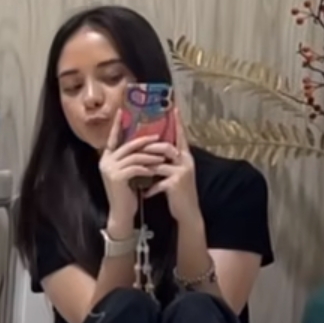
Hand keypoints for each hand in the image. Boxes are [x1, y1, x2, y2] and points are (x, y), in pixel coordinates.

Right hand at [100, 109, 173, 228]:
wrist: (122, 213)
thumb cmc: (127, 192)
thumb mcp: (128, 172)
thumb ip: (131, 158)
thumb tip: (144, 142)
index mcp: (106, 157)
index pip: (112, 137)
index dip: (117, 124)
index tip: (121, 110)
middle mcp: (105, 161)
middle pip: (129, 145)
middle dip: (146, 141)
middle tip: (160, 137)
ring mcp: (110, 169)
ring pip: (135, 156)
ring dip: (151, 155)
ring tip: (164, 155)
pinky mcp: (117, 177)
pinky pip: (136, 167)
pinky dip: (147, 167)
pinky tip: (155, 169)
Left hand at [139, 105, 198, 223]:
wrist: (188, 213)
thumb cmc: (179, 193)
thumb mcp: (176, 174)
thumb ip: (169, 162)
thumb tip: (154, 152)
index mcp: (186, 157)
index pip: (181, 136)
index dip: (178, 123)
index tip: (174, 108)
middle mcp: (186, 161)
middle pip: (166, 147)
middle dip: (150, 147)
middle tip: (137, 145)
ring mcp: (182, 172)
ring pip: (159, 163)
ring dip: (146, 167)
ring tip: (135, 170)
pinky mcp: (176, 184)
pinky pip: (158, 181)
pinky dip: (150, 188)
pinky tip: (145, 193)